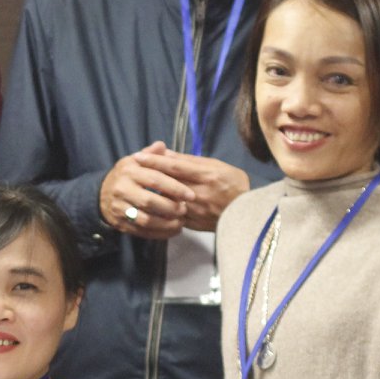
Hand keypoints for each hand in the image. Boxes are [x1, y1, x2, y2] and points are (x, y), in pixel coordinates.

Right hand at [99, 142, 193, 239]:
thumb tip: (162, 145)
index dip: (175, 188)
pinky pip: (141, 232)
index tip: (190, 195)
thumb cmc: (126, 176)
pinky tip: (171, 231)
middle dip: (171, 207)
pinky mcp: (119, 223)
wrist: (101, 194)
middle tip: (185, 210)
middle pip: (150, 201)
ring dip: (166, 223)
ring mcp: (119, 208)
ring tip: (180, 223)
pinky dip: (158, 234)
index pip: (155, 179)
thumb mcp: (135, 161)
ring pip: (145, 220)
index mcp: (129, 170)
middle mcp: (122, 189)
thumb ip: (151, 155)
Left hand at [134, 149, 250, 229]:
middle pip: (167, 184)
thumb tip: (167, 154)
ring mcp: (196, 211)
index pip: (175, 167)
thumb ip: (190, 161)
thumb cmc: (234, 183)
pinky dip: (161, 209)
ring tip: (138, 187)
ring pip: (166, 201)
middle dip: (148, 176)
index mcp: (207, 176)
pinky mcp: (193, 224)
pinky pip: (172, 215)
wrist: (248, 212)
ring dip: (151, 194)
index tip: (138, 156)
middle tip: (130, 170)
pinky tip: (151, 204)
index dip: (155, 161)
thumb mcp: (216, 166)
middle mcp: (200, 194)